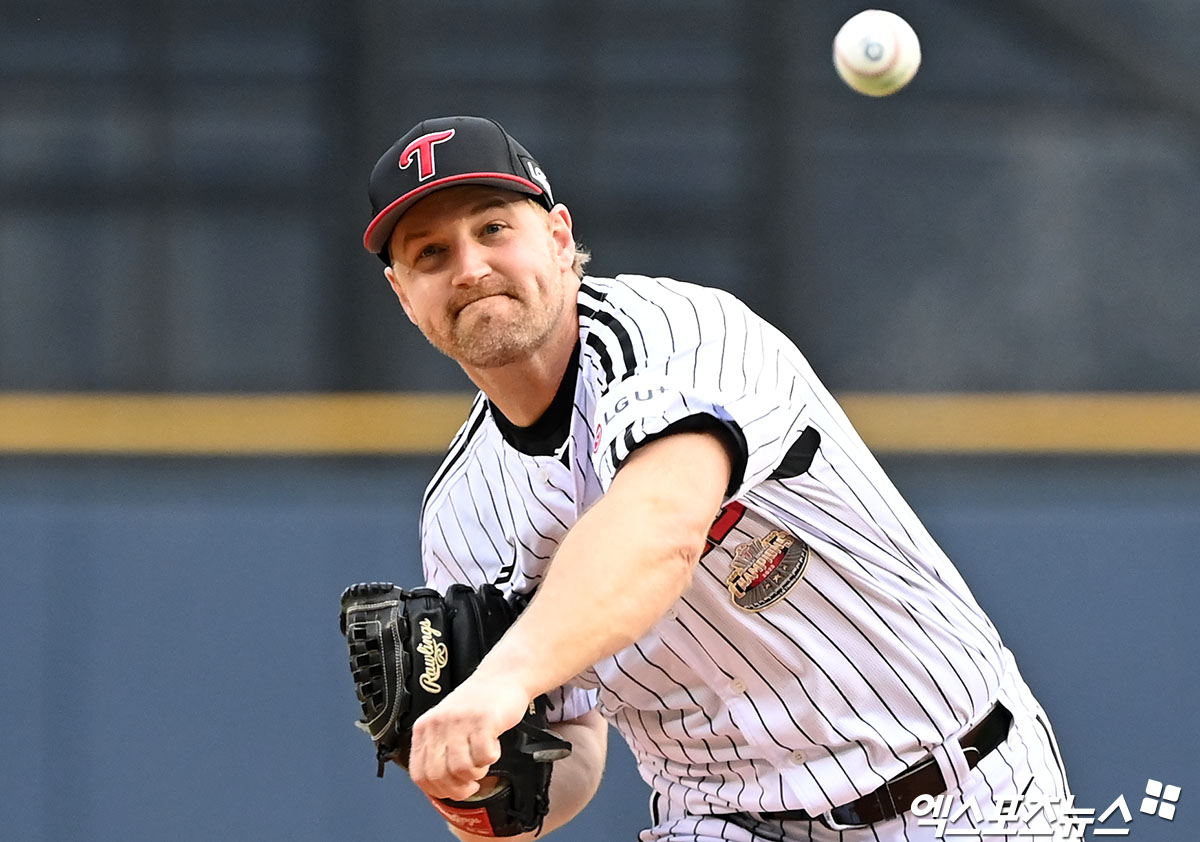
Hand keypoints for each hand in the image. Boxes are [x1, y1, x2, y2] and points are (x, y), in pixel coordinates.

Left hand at [407, 672, 531, 800]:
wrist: (502, 677)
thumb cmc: (476, 704)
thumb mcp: (446, 724)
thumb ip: (438, 750)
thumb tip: (438, 786)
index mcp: (424, 727)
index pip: (419, 774)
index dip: (437, 790)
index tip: (453, 790)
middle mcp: (439, 723)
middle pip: (439, 776)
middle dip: (458, 788)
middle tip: (471, 783)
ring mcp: (460, 721)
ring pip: (462, 769)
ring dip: (477, 772)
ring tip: (483, 759)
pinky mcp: (483, 720)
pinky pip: (484, 756)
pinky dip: (492, 758)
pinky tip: (493, 746)